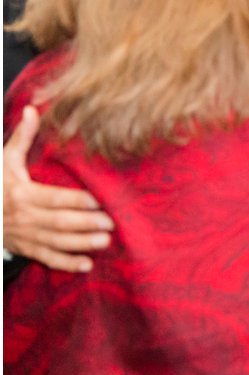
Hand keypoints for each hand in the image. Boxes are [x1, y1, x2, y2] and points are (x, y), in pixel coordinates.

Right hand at [3, 106, 112, 272]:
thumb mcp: (5, 160)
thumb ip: (22, 137)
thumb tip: (31, 109)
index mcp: (23, 194)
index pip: (54, 198)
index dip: (76, 200)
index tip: (99, 200)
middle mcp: (24, 217)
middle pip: (59, 222)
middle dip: (86, 223)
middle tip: (111, 222)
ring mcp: (25, 236)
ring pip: (55, 242)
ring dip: (80, 244)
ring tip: (105, 242)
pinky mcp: (26, 248)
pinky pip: (46, 258)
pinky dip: (65, 264)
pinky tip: (86, 265)